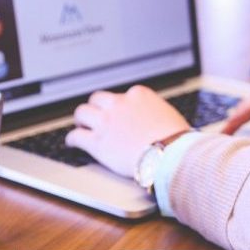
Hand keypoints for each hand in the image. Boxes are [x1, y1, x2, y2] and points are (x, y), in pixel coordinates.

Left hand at [65, 85, 190, 177]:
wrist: (170, 155)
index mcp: (138, 95)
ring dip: (81, 119)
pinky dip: (72, 139)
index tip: (118, 112)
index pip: (121, 95)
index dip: (118, 105)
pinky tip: (73, 143)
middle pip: (97, 99)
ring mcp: (106, 122)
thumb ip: (155, 112)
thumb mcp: (169, 115)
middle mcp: (119, 104)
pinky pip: (76, 136)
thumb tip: (156, 119)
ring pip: (82, 113)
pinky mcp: (97, 142)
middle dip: (96, 107)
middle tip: (95, 116)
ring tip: (81, 126)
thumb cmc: (176, 139)